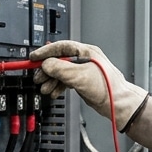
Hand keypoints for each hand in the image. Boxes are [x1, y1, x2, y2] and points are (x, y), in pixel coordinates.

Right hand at [30, 41, 147, 130]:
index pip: (60, 47)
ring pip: (61, 72)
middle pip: (58, 60)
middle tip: (38, 77)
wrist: (118, 103)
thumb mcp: (79, 75)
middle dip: (47, 69)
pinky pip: (65, 81)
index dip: (45, 52)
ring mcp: (83, 71)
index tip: (34, 57)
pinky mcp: (82, 81)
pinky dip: (58, 86)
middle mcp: (83, 59)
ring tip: (45, 87)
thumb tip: (46, 64)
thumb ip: (60, 69)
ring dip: (51, 80)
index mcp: (85, 52)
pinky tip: (54, 91)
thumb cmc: (108, 87)